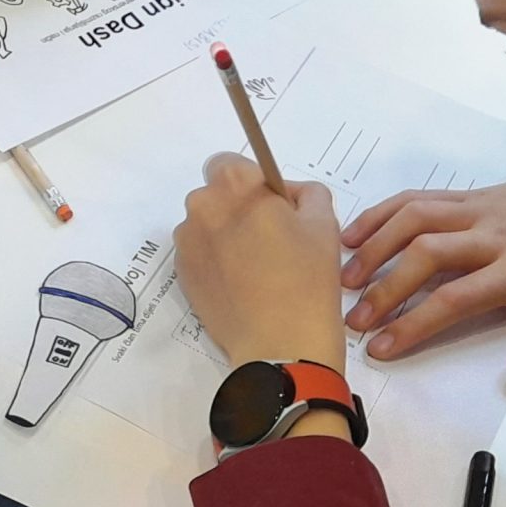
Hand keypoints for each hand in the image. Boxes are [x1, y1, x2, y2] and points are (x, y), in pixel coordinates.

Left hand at [174, 153, 347, 375]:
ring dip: (224, 234)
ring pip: (205, 224)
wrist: (281, 343)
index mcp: (234, 185)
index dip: (253, 183)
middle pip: (216, 194)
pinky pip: (198, 253)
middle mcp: (201, 206)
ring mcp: (186, 242)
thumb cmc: (307, 279)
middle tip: (271, 239)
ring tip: (257, 267)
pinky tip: (242, 284)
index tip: (273, 207)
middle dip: (238, 208)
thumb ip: (305, 193)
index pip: (231, 163)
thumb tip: (285, 195)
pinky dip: (215, 260)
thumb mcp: (324, 223)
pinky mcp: (181, 273)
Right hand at [339, 139, 505, 385]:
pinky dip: (381, 213)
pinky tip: (353, 234)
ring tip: (345, 281)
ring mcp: (478, 208)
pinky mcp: (470, 194)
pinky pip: (417, 198)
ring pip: (413, 219)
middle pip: (425, 255)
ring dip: (374, 248)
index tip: (381, 347)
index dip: (413, 323)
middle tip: (354, 322)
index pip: (456, 298)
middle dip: (383, 290)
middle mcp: (493, 233)